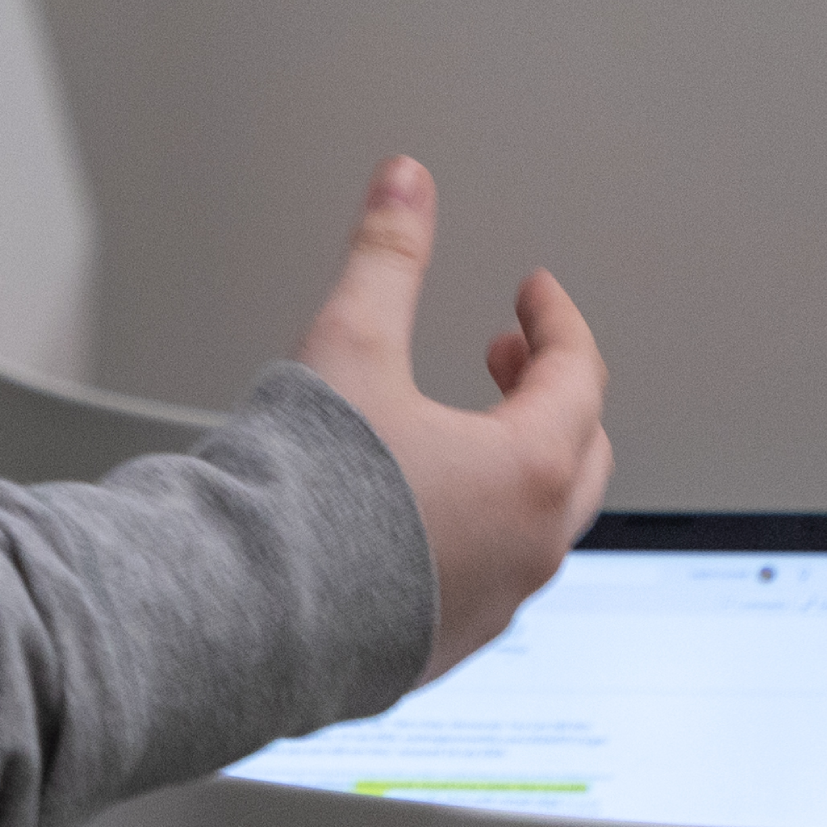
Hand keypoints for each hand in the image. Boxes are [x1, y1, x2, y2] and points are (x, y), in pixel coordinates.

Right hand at [293, 156, 613, 681]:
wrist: (247, 616)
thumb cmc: (305, 497)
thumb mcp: (351, 345)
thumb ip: (387, 257)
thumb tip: (407, 182)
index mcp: (531, 470)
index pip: (579, 374)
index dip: (556, 318)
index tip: (533, 294)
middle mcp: (530, 545)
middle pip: (579, 451)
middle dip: (549, 391)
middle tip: (505, 355)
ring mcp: (495, 603)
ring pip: (539, 520)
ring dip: (516, 460)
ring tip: (456, 428)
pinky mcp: (448, 644)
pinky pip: (493, 574)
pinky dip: (480, 523)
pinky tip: (421, 508)